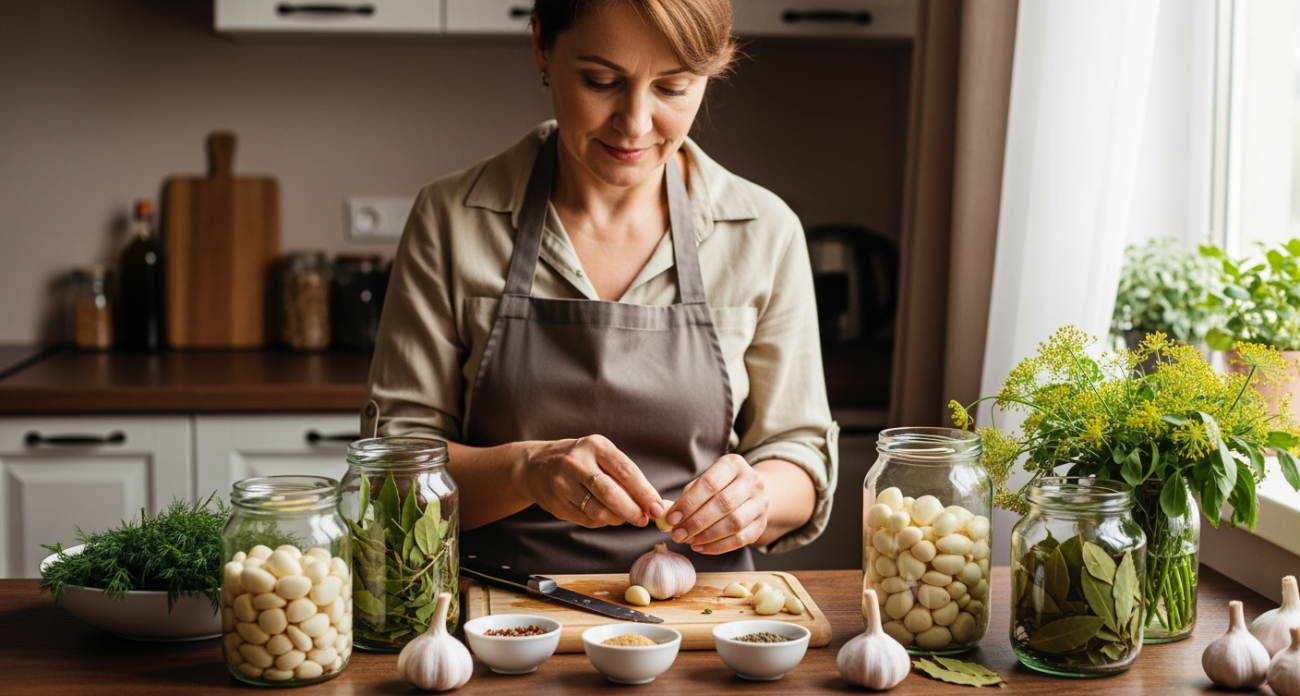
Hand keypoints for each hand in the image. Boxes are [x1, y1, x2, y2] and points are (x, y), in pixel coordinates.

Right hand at [521, 435, 664, 528]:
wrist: (535, 466)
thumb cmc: (580, 460)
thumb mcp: (600, 455)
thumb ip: (624, 475)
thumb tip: (651, 503)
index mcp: (595, 446)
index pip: (625, 471)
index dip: (644, 492)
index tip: (658, 507)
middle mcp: (576, 462)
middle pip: (610, 493)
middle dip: (632, 510)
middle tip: (644, 520)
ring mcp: (562, 484)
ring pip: (598, 511)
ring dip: (617, 519)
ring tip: (625, 518)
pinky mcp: (556, 503)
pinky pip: (586, 519)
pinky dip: (601, 521)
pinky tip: (604, 515)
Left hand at [666, 454, 768, 553]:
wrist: (752, 494)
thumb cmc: (721, 487)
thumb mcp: (707, 481)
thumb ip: (689, 495)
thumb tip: (671, 515)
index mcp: (734, 464)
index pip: (710, 483)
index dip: (689, 503)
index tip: (672, 518)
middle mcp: (752, 482)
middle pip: (723, 504)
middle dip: (696, 522)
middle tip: (677, 534)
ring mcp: (760, 503)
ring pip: (734, 523)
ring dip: (706, 536)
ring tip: (688, 541)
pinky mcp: (761, 524)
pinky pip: (740, 540)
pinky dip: (718, 546)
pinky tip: (701, 547)